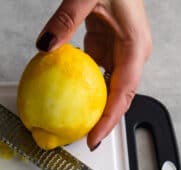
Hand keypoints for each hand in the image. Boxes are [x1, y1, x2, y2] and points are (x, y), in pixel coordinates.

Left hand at [36, 0, 151, 149]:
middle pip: (117, 97)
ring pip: (106, 86)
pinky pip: (94, 71)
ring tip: (70, 120)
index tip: (93, 138)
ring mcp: (120, 49)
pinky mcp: (107, 43)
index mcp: (134, 47)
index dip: (109, 120)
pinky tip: (64, 88)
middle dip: (101, 120)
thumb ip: (66, 20)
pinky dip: (80, 82)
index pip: (123, 93)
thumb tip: (46, 47)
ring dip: (90, 104)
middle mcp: (131, 52)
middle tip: (78, 137)